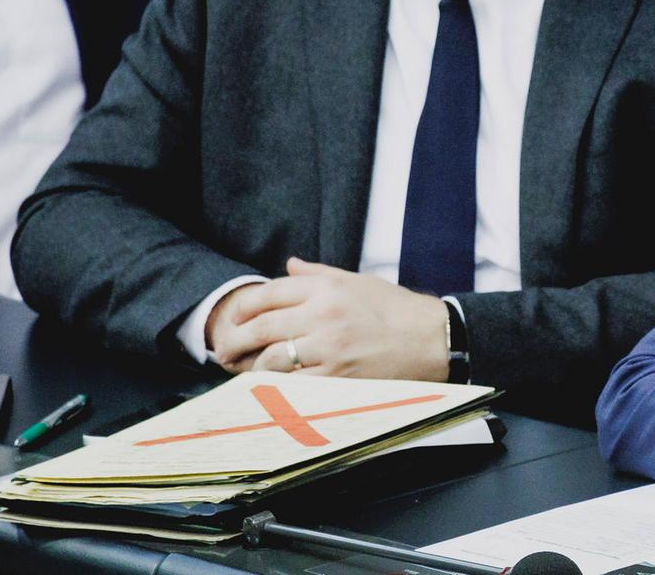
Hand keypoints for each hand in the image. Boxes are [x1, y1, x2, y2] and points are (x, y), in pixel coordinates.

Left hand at [212, 258, 448, 380]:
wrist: (431, 340)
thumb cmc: (395, 309)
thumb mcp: (356, 280)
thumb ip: (318, 274)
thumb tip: (290, 265)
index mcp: (326, 289)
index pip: (270, 293)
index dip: (245, 307)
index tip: (234, 318)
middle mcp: (324, 316)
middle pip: (263, 327)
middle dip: (236, 340)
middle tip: (223, 350)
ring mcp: (329, 349)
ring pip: (274, 359)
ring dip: (252, 367)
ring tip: (242, 371)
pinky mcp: (338, 378)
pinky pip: (295, 385)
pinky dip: (278, 387)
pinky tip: (268, 389)